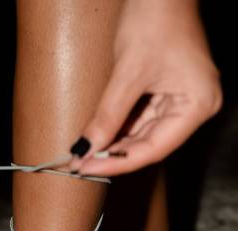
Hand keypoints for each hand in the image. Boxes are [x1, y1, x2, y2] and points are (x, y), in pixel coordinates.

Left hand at [70, 0, 222, 175]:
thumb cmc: (156, 16)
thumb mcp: (128, 72)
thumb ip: (108, 115)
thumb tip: (84, 149)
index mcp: (197, 104)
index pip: (154, 148)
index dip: (118, 162)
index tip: (86, 168)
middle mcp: (194, 107)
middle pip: (149, 145)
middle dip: (112, 155)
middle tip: (79, 165)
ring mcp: (181, 100)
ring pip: (142, 135)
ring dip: (112, 145)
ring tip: (83, 156)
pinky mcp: (167, 93)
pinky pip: (140, 120)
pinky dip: (117, 129)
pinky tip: (96, 139)